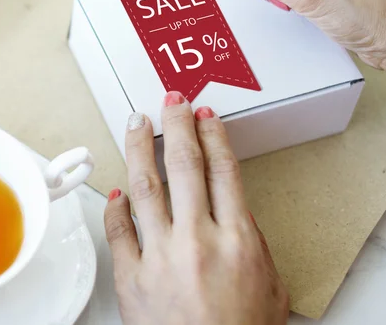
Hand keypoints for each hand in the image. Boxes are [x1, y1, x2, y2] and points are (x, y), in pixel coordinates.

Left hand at [104, 92, 288, 324]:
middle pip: (184, 164)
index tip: (205, 115)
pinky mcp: (131, 278)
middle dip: (177, 124)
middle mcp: (198, 239)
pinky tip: (118, 188)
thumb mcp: (269, 284)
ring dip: (139, 147)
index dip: (213, 135)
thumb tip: (230, 209)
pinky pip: (118, 230)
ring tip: (136, 122)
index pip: (223, 169)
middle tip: (172, 100)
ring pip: (145, 185)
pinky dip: (116, 205)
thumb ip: (251, 240)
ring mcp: (161, 256)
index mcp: (237, 239)